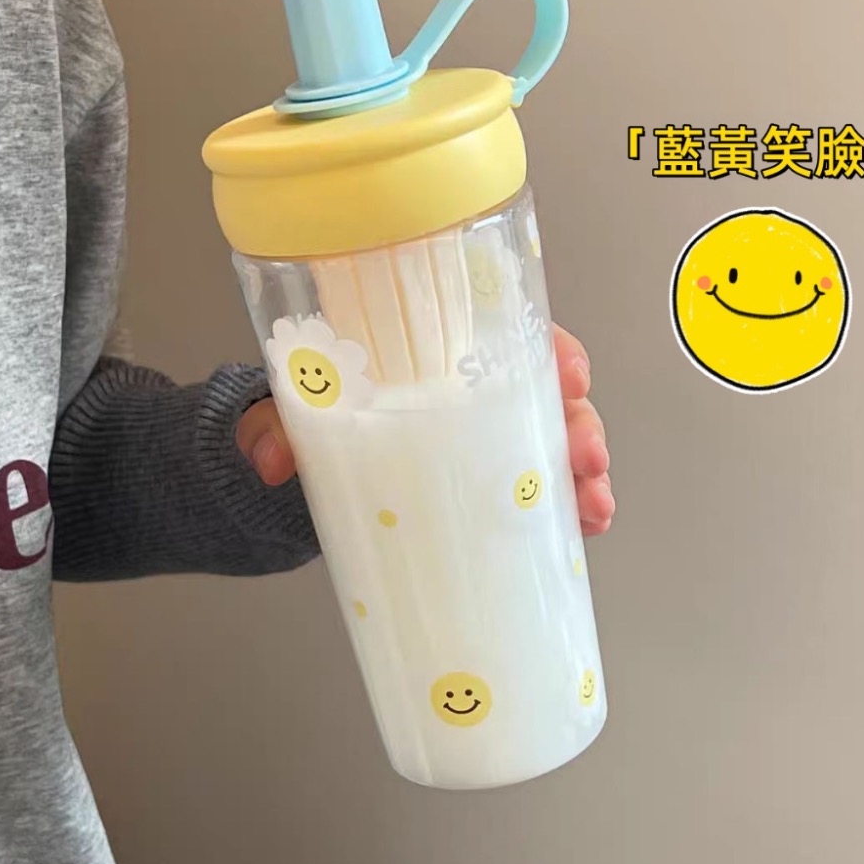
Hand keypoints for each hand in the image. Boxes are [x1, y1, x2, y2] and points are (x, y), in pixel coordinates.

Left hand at [237, 324, 613, 534]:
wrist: (307, 474)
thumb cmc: (312, 419)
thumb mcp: (289, 413)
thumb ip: (273, 425)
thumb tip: (271, 460)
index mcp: (435, 353)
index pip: (509, 333)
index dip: (551, 347)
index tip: (569, 373)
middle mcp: (473, 392)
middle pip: (546, 393)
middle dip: (578, 422)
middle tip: (585, 457)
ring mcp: (486, 443)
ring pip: (554, 443)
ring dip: (583, 473)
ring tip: (592, 509)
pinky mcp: (485, 488)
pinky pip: (539, 491)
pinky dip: (567, 511)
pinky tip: (584, 530)